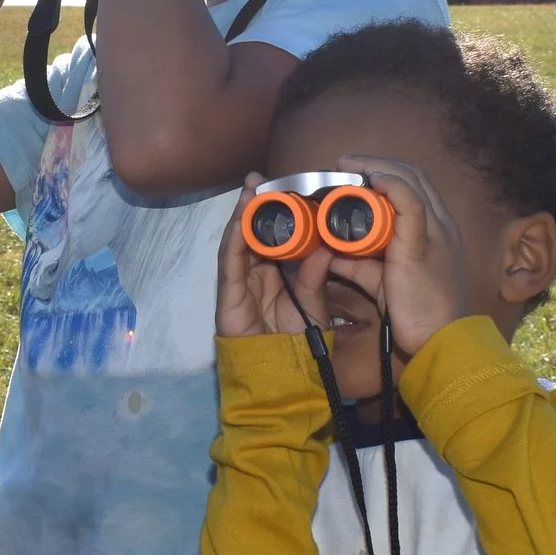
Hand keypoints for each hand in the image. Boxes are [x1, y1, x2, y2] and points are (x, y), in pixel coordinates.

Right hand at [217, 174, 335, 338]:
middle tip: (260, 179)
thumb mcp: (314, 304)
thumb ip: (316, 276)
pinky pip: (230, 264)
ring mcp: (240, 283)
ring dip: (241, 215)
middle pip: (253, 232)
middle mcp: (256, 273)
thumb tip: (326, 245)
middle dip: (254, 205)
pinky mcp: (228, 296)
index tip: (284, 186)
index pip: (275, 235)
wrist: (282, 375)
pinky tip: (239, 223)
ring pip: (238, 242)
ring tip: (249, 191)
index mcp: (277, 272)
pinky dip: (233, 241)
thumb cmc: (298, 342)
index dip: (277, 211)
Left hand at [340, 155, 475, 354]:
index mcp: (436, 231)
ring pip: (411, 181)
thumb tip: (332, 253)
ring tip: (348, 167)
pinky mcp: (422, 243)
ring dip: (377, 167)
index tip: (353, 174)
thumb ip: (362, 266)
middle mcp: (440, 224)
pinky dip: (391, 185)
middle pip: (412, 175)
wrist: (442, 340)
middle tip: (344, 165)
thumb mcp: (385, 284)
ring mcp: (435, 231)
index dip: (384, 173)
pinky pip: (411, 202)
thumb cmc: (420, 315)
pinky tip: (372, 180)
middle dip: (376, 163)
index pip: (414, 186)